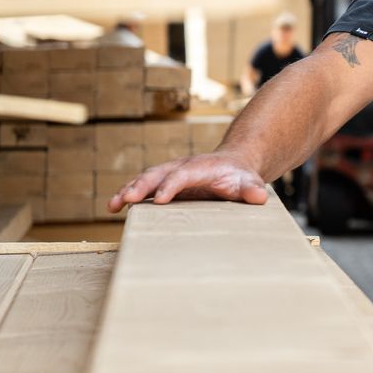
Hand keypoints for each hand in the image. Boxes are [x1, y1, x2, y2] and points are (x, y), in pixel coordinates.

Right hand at [108, 153, 269, 212]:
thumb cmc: (241, 177)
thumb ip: (253, 189)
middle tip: (126, 200)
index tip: (161, 200)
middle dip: (141, 186)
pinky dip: (127, 195)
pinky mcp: (164, 183)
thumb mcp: (250, 182)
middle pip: (157, 174)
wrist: (234, 164)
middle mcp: (181, 167)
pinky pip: (142, 187)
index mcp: (200, 167)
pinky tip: (113, 208)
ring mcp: (170, 174)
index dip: (171, 186)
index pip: (183, 175)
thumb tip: (259, 197)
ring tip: (113, 206)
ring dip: (128, 191)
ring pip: (145, 179)